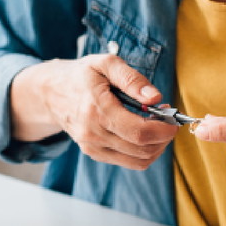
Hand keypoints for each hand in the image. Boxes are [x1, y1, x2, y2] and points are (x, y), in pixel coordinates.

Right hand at [10, 54, 177, 169]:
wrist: (51, 93)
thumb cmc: (81, 75)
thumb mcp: (105, 64)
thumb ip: (132, 79)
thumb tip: (155, 98)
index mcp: (97, 110)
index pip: (139, 132)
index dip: (164, 129)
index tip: (173, 118)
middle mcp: (94, 134)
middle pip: (142, 149)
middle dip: (163, 136)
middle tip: (168, 119)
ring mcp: (93, 147)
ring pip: (138, 160)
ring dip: (156, 146)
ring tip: (157, 126)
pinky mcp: (95, 154)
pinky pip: (128, 161)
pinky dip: (143, 151)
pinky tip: (143, 132)